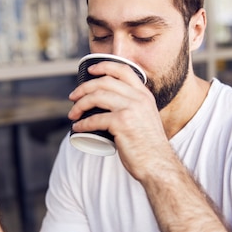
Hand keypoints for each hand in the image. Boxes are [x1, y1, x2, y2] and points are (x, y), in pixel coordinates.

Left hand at [68, 61, 171, 179]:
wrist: (158, 164)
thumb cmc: (149, 147)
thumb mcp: (146, 118)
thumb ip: (134, 109)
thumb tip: (112, 108)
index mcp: (144, 95)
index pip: (123, 69)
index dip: (104, 66)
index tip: (90, 71)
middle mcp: (138, 98)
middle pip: (104, 82)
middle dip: (84, 88)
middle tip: (73, 97)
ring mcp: (131, 109)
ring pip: (97, 96)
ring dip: (80, 104)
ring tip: (72, 114)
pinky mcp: (122, 123)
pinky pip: (95, 119)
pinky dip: (82, 123)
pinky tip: (77, 128)